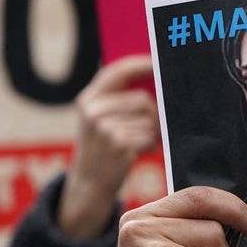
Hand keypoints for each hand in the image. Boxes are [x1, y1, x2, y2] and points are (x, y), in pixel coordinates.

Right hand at [57, 55, 159, 239]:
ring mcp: (104, 128)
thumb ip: (117, 97)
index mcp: (88, 99)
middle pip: (142, 99)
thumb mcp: (99, 118)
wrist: (89, 184)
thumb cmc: (103, 147)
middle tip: (151, 127)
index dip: (140, 65)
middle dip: (153, 114)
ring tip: (138, 142)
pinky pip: (149, 136)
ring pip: (149, 119)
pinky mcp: (118, 144)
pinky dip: (151, 144)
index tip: (158, 63)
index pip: (117, 72)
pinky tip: (140, 151)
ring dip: (152, 132)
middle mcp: (93, 111)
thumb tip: (155, 75)